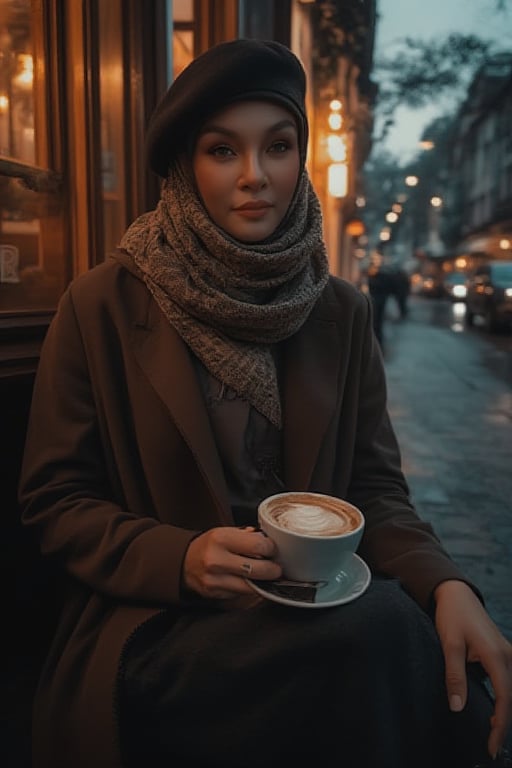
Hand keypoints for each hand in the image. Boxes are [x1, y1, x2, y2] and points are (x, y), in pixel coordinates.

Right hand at [182, 526, 281, 599]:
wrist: (184, 562)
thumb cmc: (209, 545)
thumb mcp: (225, 532)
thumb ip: (247, 536)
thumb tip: (269, 541)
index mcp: (221, 538)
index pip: (258, 545)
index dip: (271, 548)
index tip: (272, 550)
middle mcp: (216, 560)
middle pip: (259, 569)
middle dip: (272, 569)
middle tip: (276, 567)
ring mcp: (215, 580)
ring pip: (252, 586)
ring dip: (263, 582)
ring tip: (266, 575)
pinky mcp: (216, 594)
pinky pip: (242, 593)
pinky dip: (250, 588)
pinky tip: (251, 582)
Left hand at [434, 579, 511, 759]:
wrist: (455, 593)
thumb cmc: (452, 616)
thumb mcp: (449, 644)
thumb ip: (454, 676)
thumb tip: (457, 707)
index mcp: (496, 655)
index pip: (504, 698)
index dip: (499, 725)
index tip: (490, 745)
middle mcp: (508, 655)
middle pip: (511, 697)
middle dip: (503, 723)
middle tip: (491, 746)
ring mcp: (507, 653)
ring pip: (511, 689)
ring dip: (504, 711)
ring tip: (492, 733)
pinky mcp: (502, 652)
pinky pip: (507, 680)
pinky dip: (503, 697)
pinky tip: (494, 710)